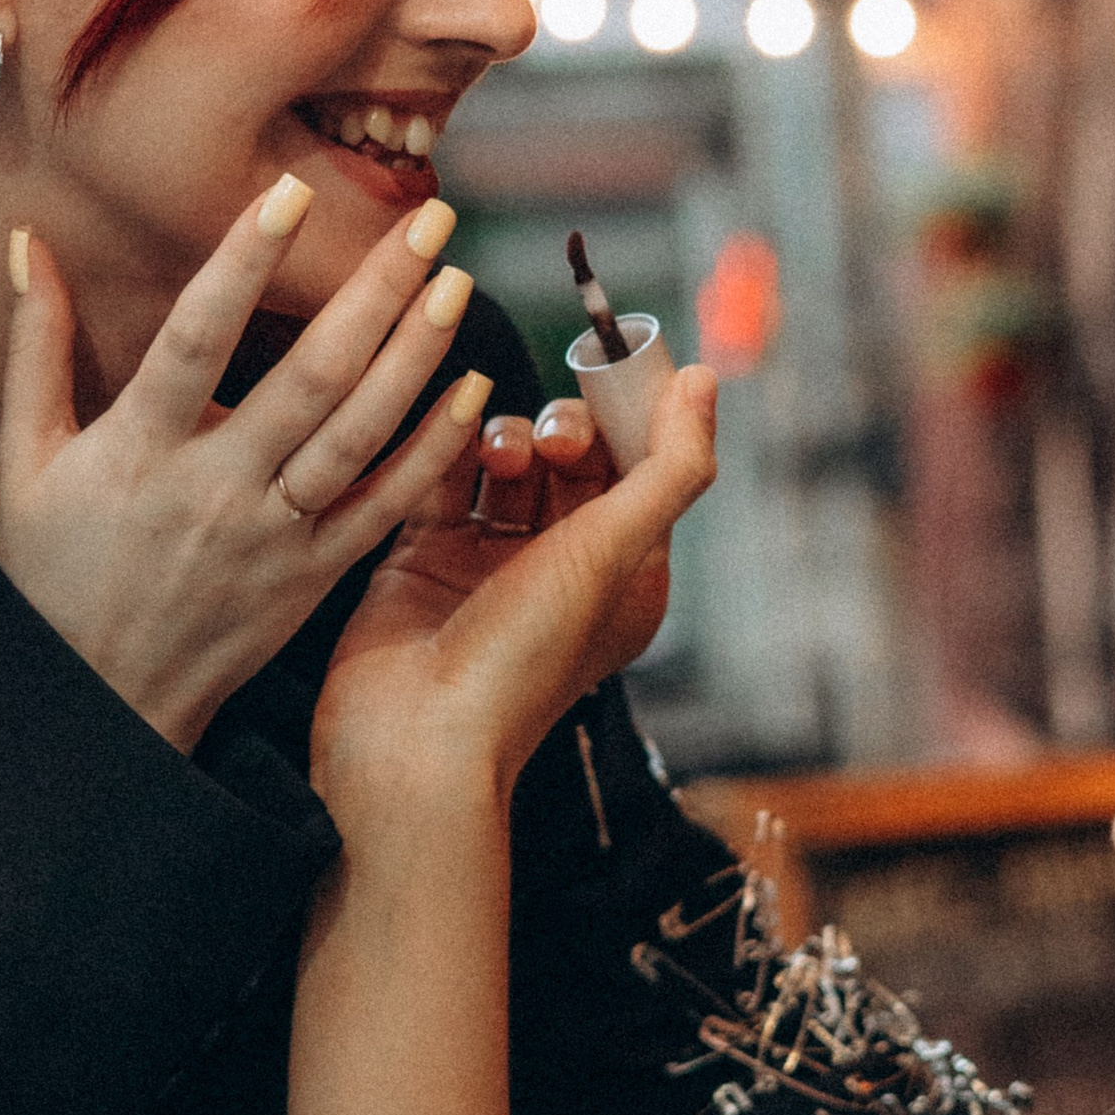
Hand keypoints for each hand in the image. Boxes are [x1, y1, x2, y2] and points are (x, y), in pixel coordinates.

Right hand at [0, 188, 492, 750]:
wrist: (95, 701)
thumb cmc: (54, 570)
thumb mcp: (22, 459)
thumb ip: (35, 345)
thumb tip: (25, 243)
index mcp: (139, 449)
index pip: (195, 338)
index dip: (240, 264)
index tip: (289, 193)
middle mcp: (214, 488)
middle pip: (309, 376)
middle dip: (376, 291)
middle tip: (430, 218)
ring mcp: (273, 536)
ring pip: (359, 434)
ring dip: (417, 354)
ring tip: (457, 280)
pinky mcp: (313, 576)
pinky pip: (384, 506)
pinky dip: (432, 450)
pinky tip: (472, 391)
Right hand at [310, 367, 717, 823]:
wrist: (412, 740)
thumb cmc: (523, 662)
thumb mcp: (616, 556)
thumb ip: (670, 466)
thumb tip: (701, 380)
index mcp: (624, 581)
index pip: (641, 472)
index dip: (632, 419)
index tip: (615, 374)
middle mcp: (560, 571)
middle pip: (572, 462)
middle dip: (567, 431)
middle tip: (553, 437)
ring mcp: (487, 564)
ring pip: (506, 465)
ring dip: (508, 441)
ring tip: (500, 457)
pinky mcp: (423, 558)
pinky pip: (441, 479)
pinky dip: (446, 450)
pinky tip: (449, 435)